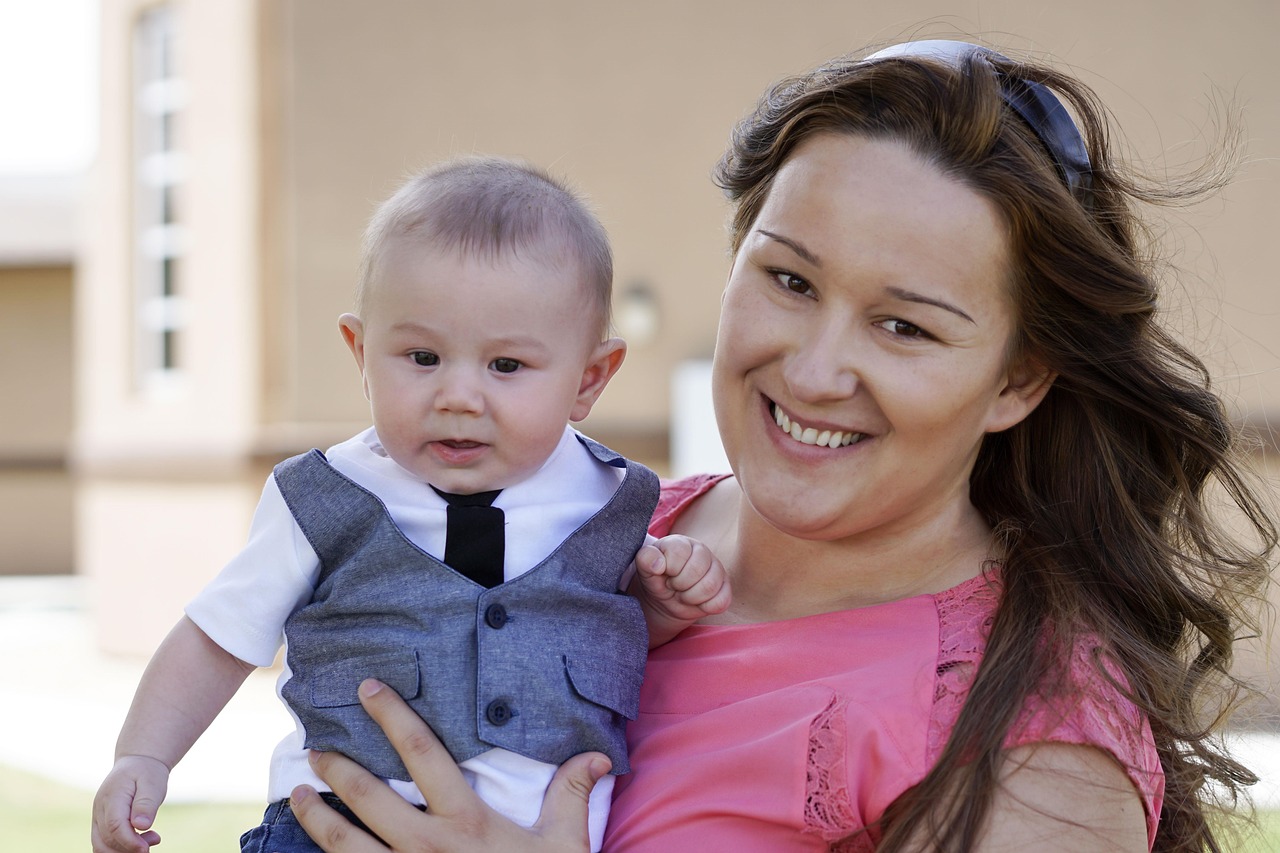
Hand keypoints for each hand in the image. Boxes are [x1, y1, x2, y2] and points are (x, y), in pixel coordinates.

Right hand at [91, 754, 168, 851]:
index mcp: (112, 796)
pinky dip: (119, 849)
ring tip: (150, 839)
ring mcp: (96, 818)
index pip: (115, 826)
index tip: (147, 849)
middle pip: (107, 839)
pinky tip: (140, 842)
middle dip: (130, 848)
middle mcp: (99, 809)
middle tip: (155, 839)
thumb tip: (141, 825)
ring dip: (124, 851)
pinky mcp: (100, 824)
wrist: (136, 764)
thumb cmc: (147, 772)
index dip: (130, 841)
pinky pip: (103, 844)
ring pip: (101, 846)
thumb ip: (146, 804)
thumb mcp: (152, 782)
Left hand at [291, 679, 610, 851]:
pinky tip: (314, 852)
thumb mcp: (564, 845)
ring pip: (345, 844)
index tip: (369, 689)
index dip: (392, 715)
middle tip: (313, 746)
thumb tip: (597, 755)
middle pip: (368, 796)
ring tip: (295, 795)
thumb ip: (572, 795)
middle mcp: (427, 845)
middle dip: (336, 767)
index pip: (421, 752)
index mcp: (466, 819)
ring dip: (315, 817)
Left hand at [634, 534, 731, 645]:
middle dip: (679, 584)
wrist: (665, 600)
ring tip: (683, 595)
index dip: (669, 568)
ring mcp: (717, 569)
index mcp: (683, 543)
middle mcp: (703, 552)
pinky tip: (696, 603)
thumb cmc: (656, 579)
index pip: (680, 552)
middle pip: (696, 570)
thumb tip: (658, 564)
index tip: (664, 573)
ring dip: (691, 597)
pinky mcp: (725, 588)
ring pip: (710, 586)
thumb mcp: (644, 569)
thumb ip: (645, 559)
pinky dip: (706, 607)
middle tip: (673, 586)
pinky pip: (722, 601)